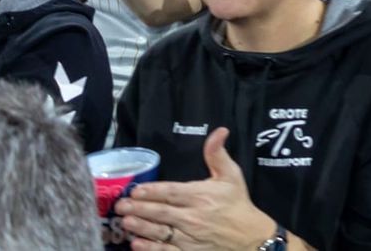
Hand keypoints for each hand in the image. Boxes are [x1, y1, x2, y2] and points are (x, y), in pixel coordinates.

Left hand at [114, 128, 276, 250]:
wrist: (250, 237)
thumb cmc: (237, 204)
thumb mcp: (231, 175)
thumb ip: (218, 154)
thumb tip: (220, 131)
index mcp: (201, 196)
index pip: (171, 192)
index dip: (151, 192)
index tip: (135, 191)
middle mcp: (193, 217)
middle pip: (160, 212)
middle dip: (138, 209)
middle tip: (120, 206)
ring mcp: (190, 237)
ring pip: (159, 232)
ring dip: (140, 227)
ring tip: (124, 222)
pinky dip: (150, 249)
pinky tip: (137, 244)